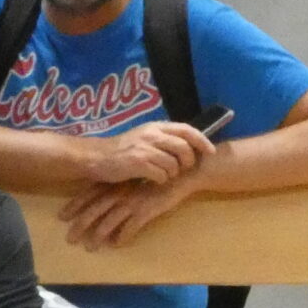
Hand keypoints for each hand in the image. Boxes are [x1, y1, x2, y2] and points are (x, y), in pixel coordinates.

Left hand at [58, 176, 190, 247]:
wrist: (184, 173)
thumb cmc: (160, 175)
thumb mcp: (136, 179)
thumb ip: (122, 188)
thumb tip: (110, 200)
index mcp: (118, 183)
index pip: (91, 194)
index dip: (76, 204)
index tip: (62, 216)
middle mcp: (122, 191)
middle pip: (95, 209)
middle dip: (81, 224)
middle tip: (69, 239)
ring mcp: (134, 201)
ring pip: (110, 220)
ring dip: (98, 235)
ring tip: (90, 248)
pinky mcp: (147, 210)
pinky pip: (131, 226)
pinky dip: (123, 236)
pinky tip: (116, 245)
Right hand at [87, 122, 215, 185]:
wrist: (97, 157)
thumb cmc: (123, 149)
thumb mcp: (144, 137)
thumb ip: (163, 138)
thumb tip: (188, 145)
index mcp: (156, 127)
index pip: (187, 130)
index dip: (202, 140)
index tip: (210, 152)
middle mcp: (152, 135)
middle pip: (184, 148)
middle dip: (188, 162)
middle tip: (183, 169)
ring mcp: (145, 148)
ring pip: (174, 164)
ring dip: (173, 173)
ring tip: (163, 175)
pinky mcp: (138, 163)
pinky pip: (161, 175)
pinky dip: (160, 180)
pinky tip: (153, 180)